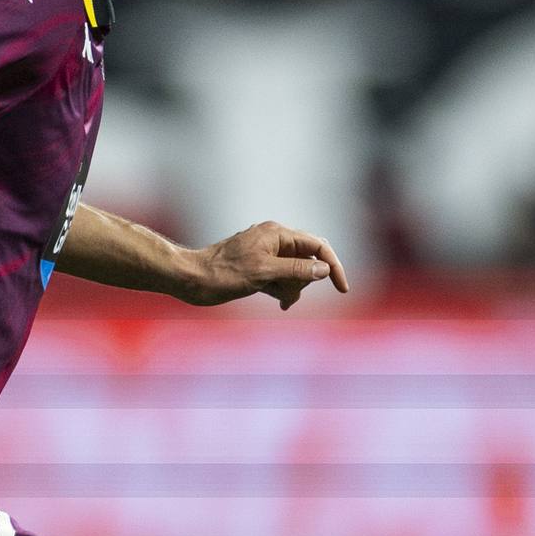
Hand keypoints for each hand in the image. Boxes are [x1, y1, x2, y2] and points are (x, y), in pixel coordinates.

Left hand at [193, 223, 349, 308]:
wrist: (192, 279)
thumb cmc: (223, 273)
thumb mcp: (263, 272)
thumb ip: (296, 270)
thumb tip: (324, 270)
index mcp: (277, 234)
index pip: (318, 246)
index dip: (333, 266)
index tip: (342, 288)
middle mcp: (274, 240)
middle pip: (308, 260)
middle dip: (304, 281)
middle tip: (286, 295)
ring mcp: (266, 254)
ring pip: (295, 272)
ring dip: (292, 288)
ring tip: (277, 299)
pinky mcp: (258, 268)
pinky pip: (281, 278)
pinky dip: (283, 290)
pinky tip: (278, 301)